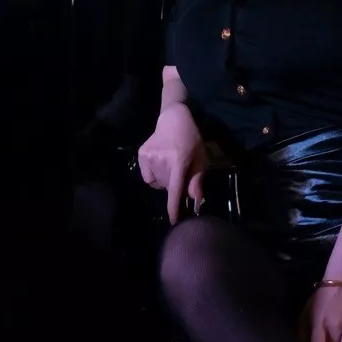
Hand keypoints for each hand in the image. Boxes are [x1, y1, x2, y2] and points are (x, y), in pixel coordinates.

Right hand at [135, 107, 209, 223]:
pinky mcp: (141, 155)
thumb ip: (196, 180)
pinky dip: (154, 176)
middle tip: (180, 173)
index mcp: (179, 161)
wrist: (173, 120)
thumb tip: (195, 200)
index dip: (174, 207)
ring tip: (170, 166)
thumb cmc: (191, 140)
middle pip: (166, 188)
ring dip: (164, 181)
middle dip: (174, 186)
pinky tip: (160, 164)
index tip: (173, 221)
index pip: (175, 190)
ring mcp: (148, 158)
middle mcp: (161, 160)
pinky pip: (148, 177)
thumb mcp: (200, 159)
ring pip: (156, 184)